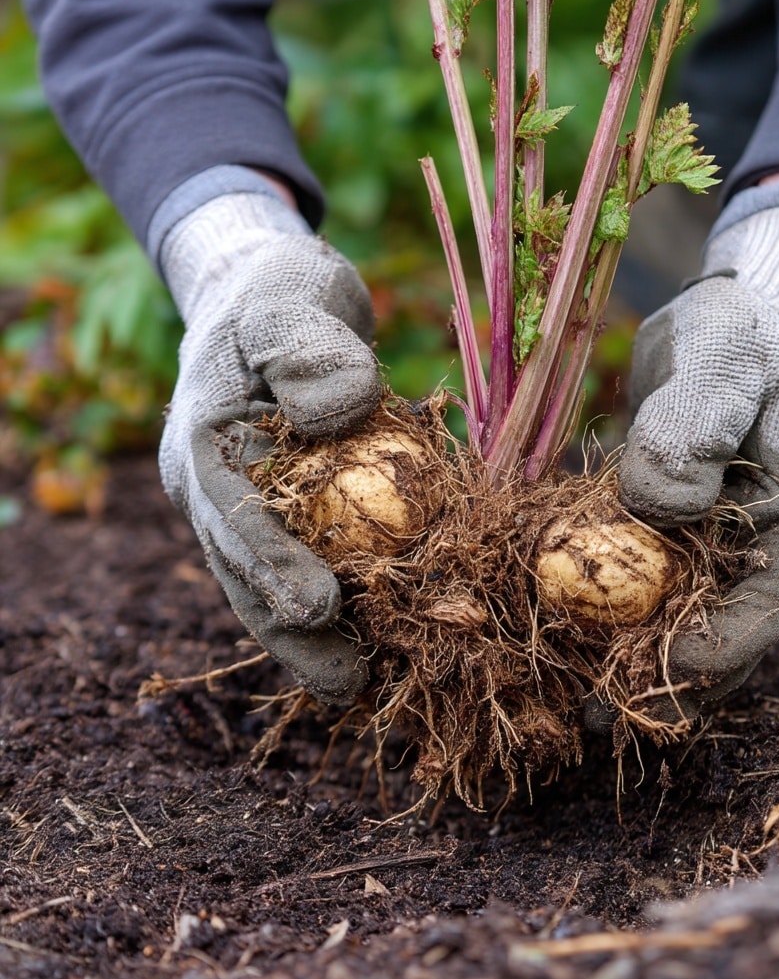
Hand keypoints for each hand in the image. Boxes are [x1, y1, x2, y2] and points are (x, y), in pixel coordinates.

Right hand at [158, 189, 381, 703]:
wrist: (274, 296)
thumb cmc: (279, 292)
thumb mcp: (290, 297)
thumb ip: (307, 345)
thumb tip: (339, 411)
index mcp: (201, 441)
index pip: (231, 516)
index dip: (273, 566)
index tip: (321, 609)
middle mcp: (213, 487)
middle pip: (245, 571)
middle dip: (293, 630)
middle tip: (346, 684)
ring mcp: (245, 504)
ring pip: (272, 581)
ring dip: (314, 636)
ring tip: (361, 687)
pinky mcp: (287, 509)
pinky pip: (307, 562)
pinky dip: (338, 601)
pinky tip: (377, 638)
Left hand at [614, 179, 778, 720]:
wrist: (737, 319)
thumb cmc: (741, 335)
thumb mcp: (725, 360)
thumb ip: (695, 425)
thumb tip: (662, 507)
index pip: (765, 605)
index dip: (717, 651)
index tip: (662, 677)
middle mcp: (757, 540)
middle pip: (722, 633)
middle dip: (666, 681)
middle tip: (597, 717)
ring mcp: (718, 539)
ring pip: (683, 620)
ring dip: (635, 663)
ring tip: (576, 703)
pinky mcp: (676, 527)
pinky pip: (649, 586)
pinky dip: (615, 618)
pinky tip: (570, 640)